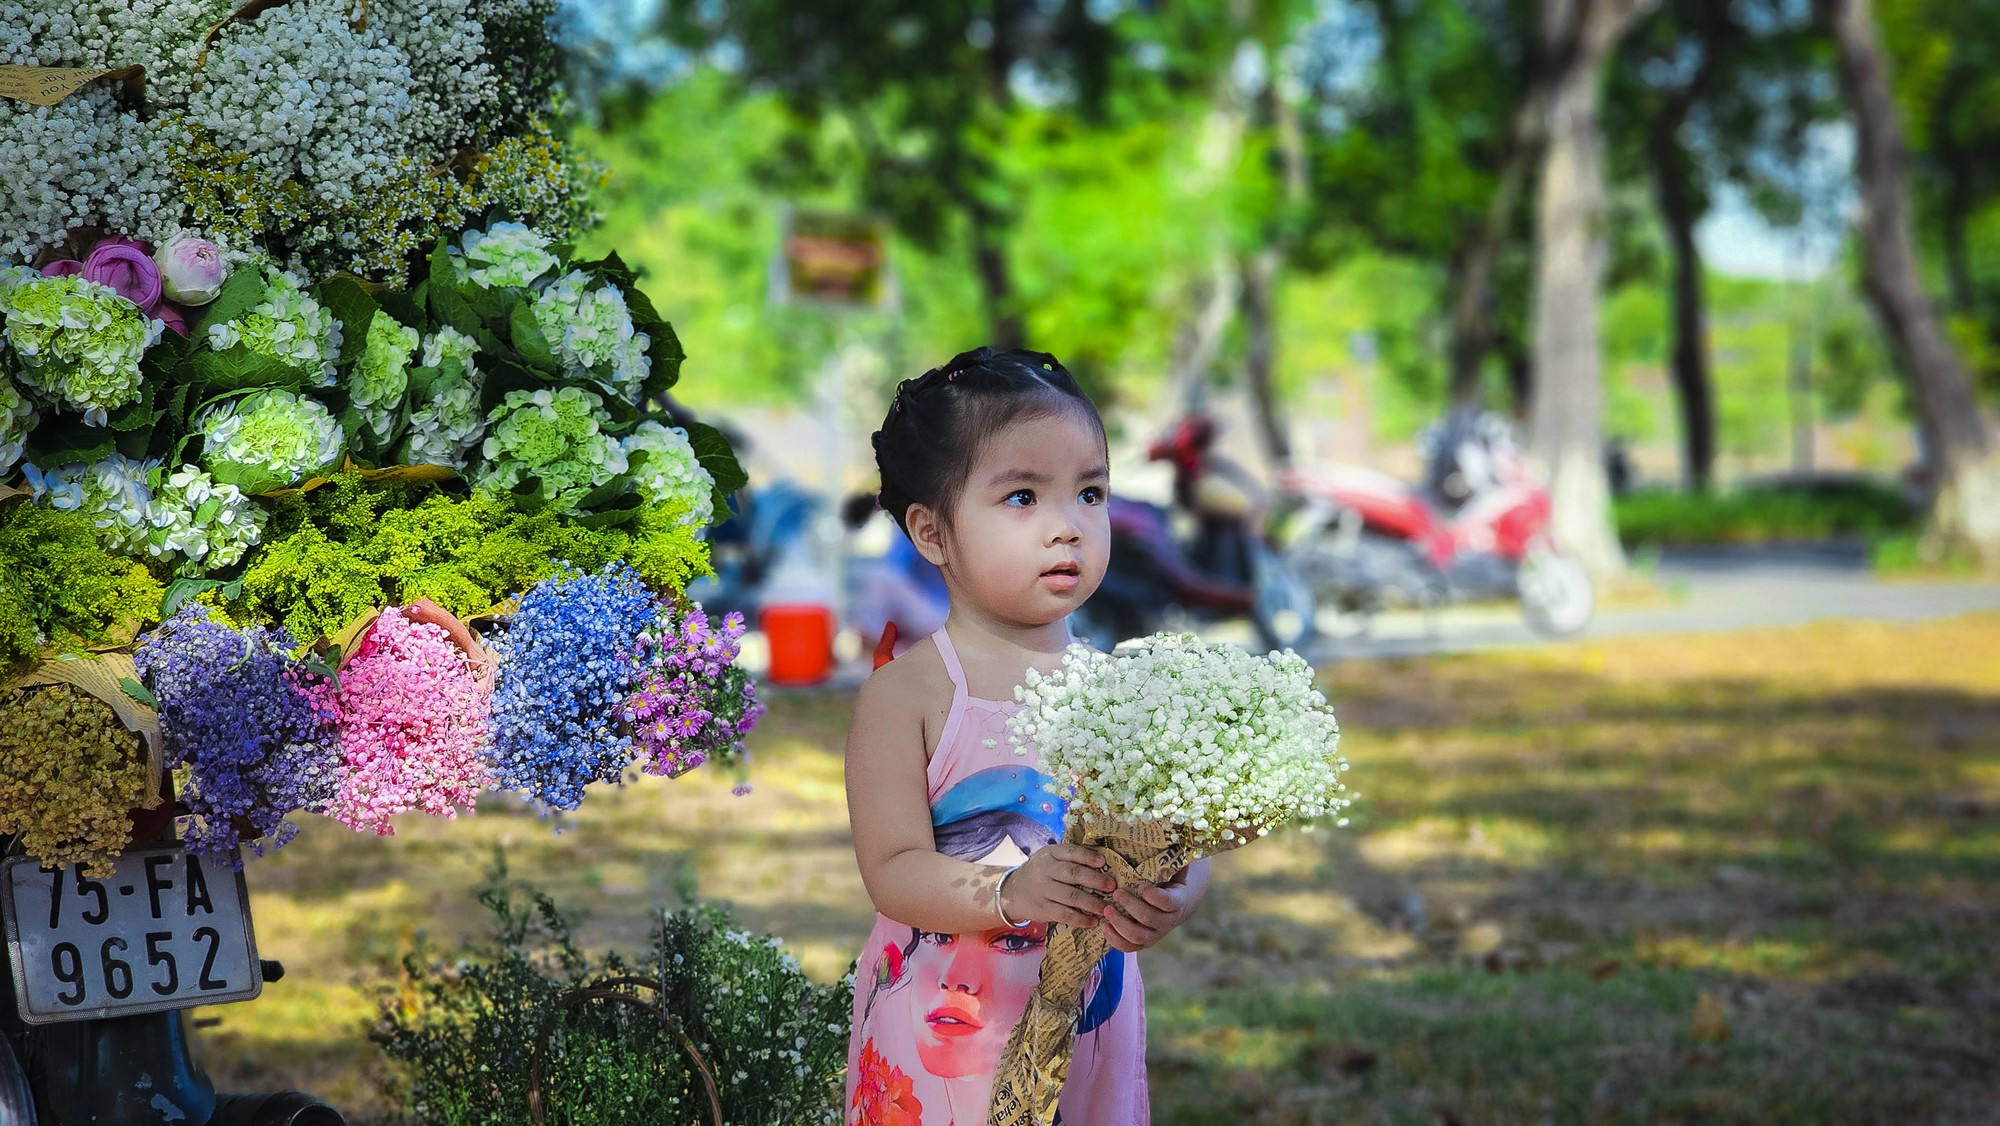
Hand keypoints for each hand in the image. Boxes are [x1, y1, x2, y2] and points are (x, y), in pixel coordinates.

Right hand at [1000, 844, 1114, 928]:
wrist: (1014, 891)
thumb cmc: (1042, 872)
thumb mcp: (1050, 857)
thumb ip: (1070, 857)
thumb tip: (1103, 861)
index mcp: (1050, 854)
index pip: (1070, 852)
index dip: (1087, 857)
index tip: (1103, 862)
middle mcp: (1045, 870)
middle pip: (1072, 874)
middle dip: (1095, 880)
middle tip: (1111, 886)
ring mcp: (1043, 891)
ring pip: (1071, 897)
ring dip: (1092, 903)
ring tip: (1106, 907)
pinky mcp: (1043, 909)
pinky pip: (1064, 915)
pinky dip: (1081, 919)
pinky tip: (1093, 921)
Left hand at [1100, 866, 1198, 952]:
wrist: (1171, 906)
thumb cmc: (1167, 882)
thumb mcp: (1173, 870)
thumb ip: (1173, 858)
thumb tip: (1174, 839)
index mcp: (1177, 902)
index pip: (1168, 903)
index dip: (1155, 896)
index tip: (1141, 885)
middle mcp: (1167, 922)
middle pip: (1149, 919)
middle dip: (1131, 906)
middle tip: (1116, 893)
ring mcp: (1154, 935)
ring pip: (1138, 936)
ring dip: (1120, 924)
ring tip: (1106, 909)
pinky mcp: (1142, 943)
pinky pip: (1128, 947)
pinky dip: (1114, 939)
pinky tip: (1103, 925)